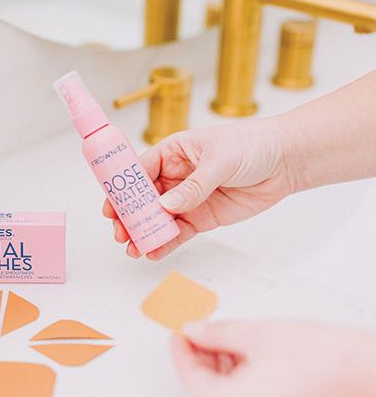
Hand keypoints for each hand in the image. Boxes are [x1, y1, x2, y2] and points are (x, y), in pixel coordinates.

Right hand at [103, 117, 296, 259]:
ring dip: (144, 232)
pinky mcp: (201, 217)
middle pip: (144, 198)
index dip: (124, 188)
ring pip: (158, 218)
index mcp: (174, 152)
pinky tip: (153, 251)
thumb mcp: (220, 159)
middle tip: (120, 231)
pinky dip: (165, 242)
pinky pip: (178, 232)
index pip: (141, 170)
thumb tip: (167, 205)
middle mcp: (176, 176)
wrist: (284, 162)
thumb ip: (194, 185)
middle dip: (130, 215)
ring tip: (132, 247)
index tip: (112, 204)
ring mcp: (188, 199)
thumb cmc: (252, 145)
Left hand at [172, 320, 375, 396]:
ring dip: (219, 365)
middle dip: (200, 357)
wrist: (369, 374)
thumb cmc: (321, 357)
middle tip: (198, 330)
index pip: (192, 379)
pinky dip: (236, 376)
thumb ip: (216, 334)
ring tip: (223, 336)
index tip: (177, 333)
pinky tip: (243, 352)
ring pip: (225, 395)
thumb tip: (194, 332)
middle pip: (206, 390)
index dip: (181, 352)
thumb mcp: (255, 334)